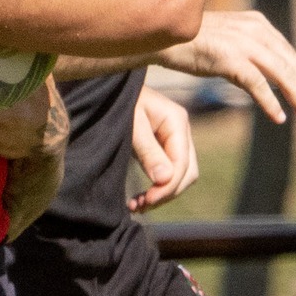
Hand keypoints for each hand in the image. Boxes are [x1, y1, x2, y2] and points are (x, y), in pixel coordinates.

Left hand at [128, 87, 198, 212]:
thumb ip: (148, 151)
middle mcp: (181, 131)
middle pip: (187, 173)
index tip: (147, 201)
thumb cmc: (116, 101)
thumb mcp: (130, 125)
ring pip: (181, 175)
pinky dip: (158, 187)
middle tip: (141, 206)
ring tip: (137, 206)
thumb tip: (164, 180)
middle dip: (167, 193)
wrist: (108, 89)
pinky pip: (169, 172)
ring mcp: (175, 139)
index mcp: (177, 121)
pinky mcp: (164, 146)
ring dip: (163, 194)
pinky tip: (140, 198)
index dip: (167, 187)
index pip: (182, 164)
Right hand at [156, 11, 295, 126]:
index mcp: (257, 24)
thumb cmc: (186, 41)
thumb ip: (245, 54)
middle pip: (292, 65)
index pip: (289, 55)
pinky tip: (279, 118)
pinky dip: (271, 102)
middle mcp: (256, 30)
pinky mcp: (230, 57)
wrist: (159, 34)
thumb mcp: (224, 42)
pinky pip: (258, 84)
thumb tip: (260, 79)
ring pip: (282, 74)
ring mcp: (244, 43)